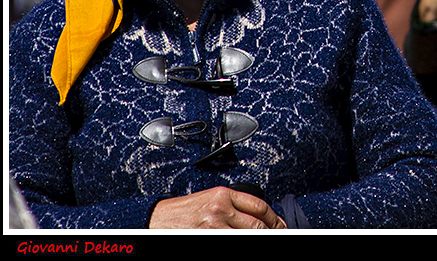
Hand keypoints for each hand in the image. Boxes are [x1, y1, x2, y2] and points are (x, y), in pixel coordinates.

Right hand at [148, 186, 285, 228]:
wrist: (155, 219)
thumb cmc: (182, 211)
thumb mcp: (210, 199)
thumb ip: (233, 205)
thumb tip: (258, 217)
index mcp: (223, 195)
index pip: (260, 207)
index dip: (275, 219)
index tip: (281, 225)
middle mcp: (219, 209)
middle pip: (257, 225)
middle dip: (271, 232)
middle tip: (278, 234)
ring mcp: (213, 227)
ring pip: (247, 235)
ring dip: (258, 237)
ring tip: (264, 237)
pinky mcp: (206, 237)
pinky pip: (231, 241)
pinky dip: (241, 241)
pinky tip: (243, 240)